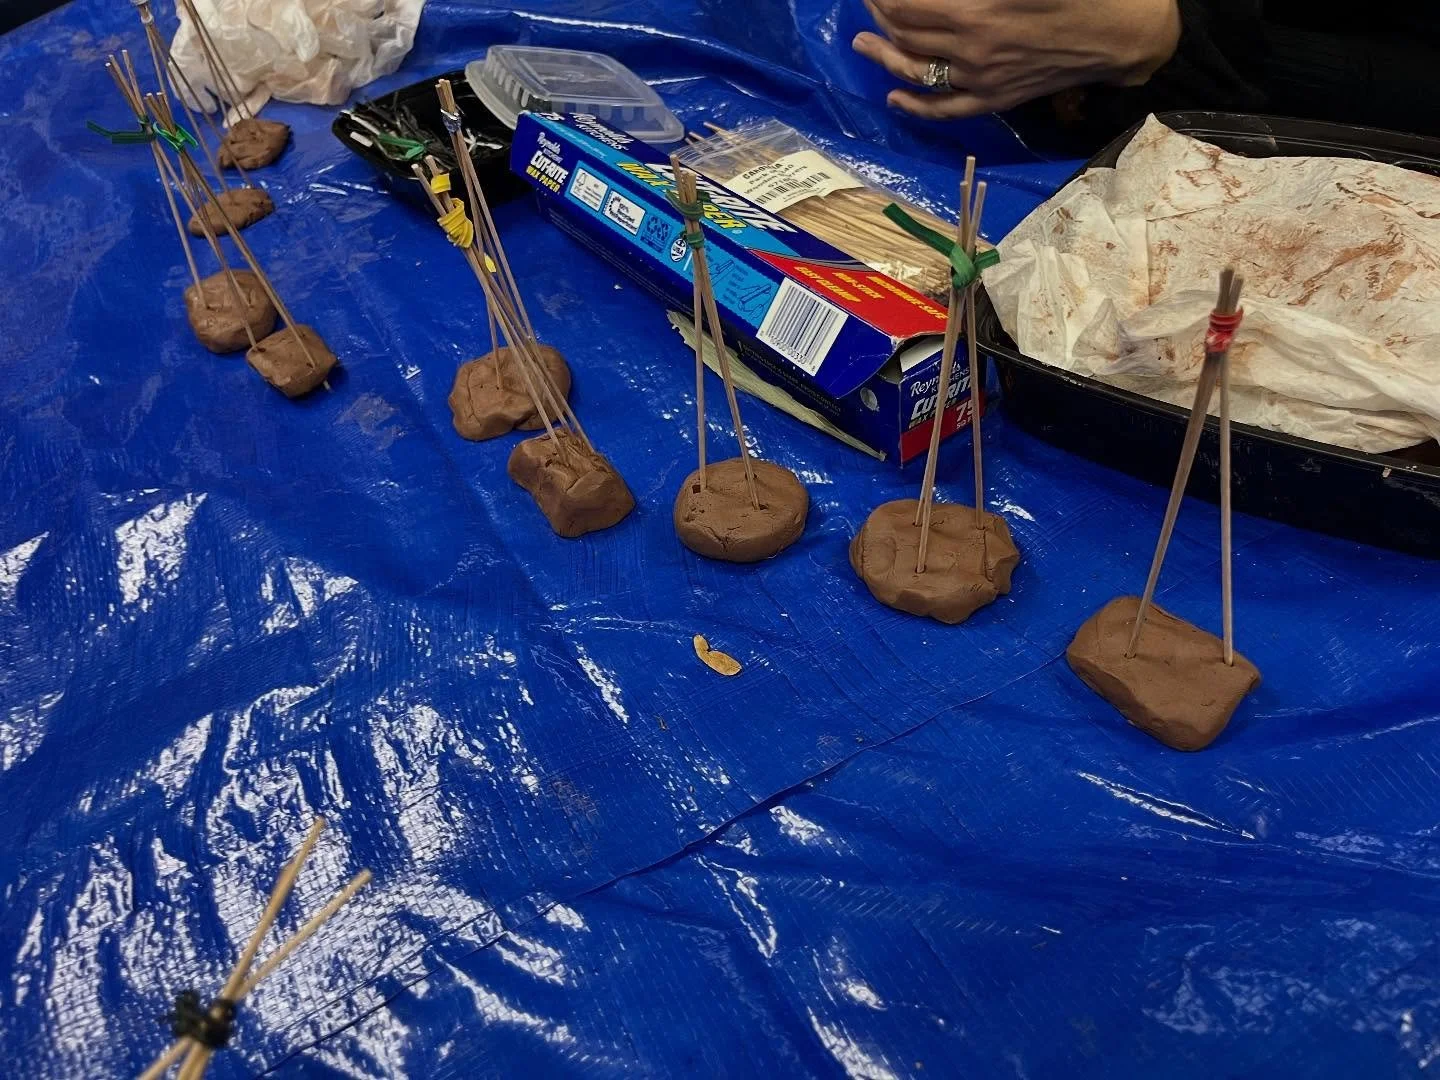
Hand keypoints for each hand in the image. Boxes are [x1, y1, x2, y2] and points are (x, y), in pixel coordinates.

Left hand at [852, 0, 1180, 118]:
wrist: (1123, 30)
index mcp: (975, 9)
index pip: (903, 3)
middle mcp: (970, 48)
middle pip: (903, 34)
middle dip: (877, 15)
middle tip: (865, 2)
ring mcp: (981, 79)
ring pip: (915, 70)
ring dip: (882, 56)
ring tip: (861, 42)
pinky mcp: (995, 99)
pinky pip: (944, 109)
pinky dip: (914, 104)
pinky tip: (894, 95)